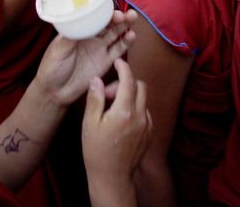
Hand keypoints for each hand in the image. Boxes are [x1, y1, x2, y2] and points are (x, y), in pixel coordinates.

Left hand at [34, 9, 137, 105]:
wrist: (55, 92)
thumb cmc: (51, 68)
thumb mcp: (58, 50)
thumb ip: (71, 37)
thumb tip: (82, 22)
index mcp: (78, 30)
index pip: (94, 17)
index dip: (105, 13)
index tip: (113, 12)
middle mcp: (90, 37)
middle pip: (108, 23)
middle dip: (119, 17)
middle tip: (129, 14)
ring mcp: (99, 49)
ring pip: (115, 34)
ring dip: (124, 26)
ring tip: (133, 19)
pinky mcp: (105, 62)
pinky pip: (118, 50)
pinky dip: (126, 42)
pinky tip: (132, 36)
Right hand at [82, 58, 151, 205]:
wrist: (112, 178)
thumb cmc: (96, 152)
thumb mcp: (89, 124)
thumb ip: (95, 99)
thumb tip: (97, 80)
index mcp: (124, 111)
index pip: (129, 80)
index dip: (124, 68)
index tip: (118, 62)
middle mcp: (139, 116)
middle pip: (140, 86)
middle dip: (126, 83)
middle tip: (109, 93)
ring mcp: (147, 125)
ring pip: (143, 99)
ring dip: (130, 96)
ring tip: (112, 108)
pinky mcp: (149, 133)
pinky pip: (145, 112)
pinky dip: (135, 108)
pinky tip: (121, 119)